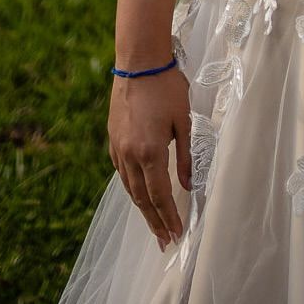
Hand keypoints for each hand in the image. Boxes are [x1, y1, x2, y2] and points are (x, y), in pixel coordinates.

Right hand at [107, 66, 191, 248]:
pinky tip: (138, 193)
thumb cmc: (167, 87)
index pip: (160, 195)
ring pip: (129, 188)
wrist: (138, 61)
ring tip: (153, 224)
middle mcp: (129, 155)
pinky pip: (121, 172)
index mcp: (149, 152)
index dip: (169, 217)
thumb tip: (190, 185)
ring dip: (142, 208)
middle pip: (142, 198)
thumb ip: (186, 157)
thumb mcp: (185, 121)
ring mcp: (118, 147)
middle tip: (164, 242)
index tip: (177, 234)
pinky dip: (131, 188)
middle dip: (154, 222)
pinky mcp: (113, 139)